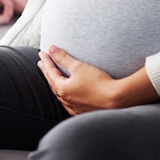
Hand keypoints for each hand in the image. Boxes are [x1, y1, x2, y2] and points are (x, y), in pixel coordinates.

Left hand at [38, 45, 158, 114]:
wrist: (116, 99)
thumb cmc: (98, 82)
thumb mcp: (79, 67)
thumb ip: (63, 58)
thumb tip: (51, 48)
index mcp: (63, 89)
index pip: (50, 72)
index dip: (46, 61)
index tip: (42, 53)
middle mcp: (66, 100)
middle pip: (53, 83)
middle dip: (47, 72)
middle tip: (42, 63)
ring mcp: (74, 107)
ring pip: (60, 94)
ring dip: (55, 84)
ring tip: (52, 77)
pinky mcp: (82, 111)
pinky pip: (69, 103)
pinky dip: (65, 96)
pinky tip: (66, 96)